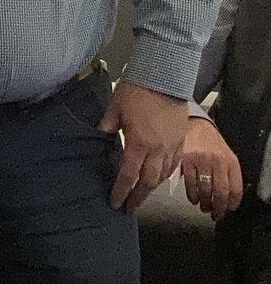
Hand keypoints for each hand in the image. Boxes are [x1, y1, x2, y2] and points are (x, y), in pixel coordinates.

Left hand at [99, 80, 188, 212]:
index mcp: (139, 143)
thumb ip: (108, 124)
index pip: (128, 175)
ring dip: (152, 187)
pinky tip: (159, 177)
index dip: (121, 191)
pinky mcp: (181, 140)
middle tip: (130, 207)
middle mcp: (157, 149)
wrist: (165, 76)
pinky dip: (165, 174)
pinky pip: (174, 164)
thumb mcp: (115, 106)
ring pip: (163, 175)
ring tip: (142, 193)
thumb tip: (103, 133)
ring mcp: (171, 146)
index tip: (115, 203)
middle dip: (138, 196)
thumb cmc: (137, 90)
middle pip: (148, 182)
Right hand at [180, 117, 242, 220]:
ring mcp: (201, 160)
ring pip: (205, 191)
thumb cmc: (210, 143)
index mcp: (230, 161)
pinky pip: (190, 184)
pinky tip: (193, 198)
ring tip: (203, 206)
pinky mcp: (185, 160)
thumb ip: (228, 174)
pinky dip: (192, 195)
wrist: (194, 124)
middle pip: (221, 193)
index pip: (236, 189)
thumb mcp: (225, 155)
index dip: (232, 204)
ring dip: (204, 204)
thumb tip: (227, 199)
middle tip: (215, 214)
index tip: (228, 210)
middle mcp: (217, 161)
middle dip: (218, 208)